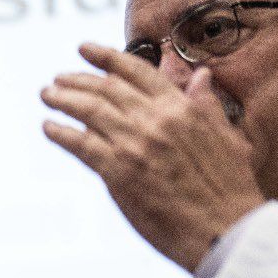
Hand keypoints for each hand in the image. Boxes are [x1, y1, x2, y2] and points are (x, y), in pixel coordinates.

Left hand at [41, 42, 265, 271]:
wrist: (226, 228)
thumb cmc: (230, 189)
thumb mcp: (228, 137)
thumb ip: (207, 105)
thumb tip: (200, 76)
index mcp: (183, 108)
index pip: (136, 72)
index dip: (106, 57)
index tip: (84, 49)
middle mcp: (156, 120)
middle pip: (106, 89)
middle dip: (77, 80)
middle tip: (58, 78)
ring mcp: (134, 144)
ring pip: (89, 111)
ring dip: (63, 100)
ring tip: (47, 95)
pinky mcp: (118, 171)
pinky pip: (80, 145)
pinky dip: (61, 133)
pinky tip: (49, 127)